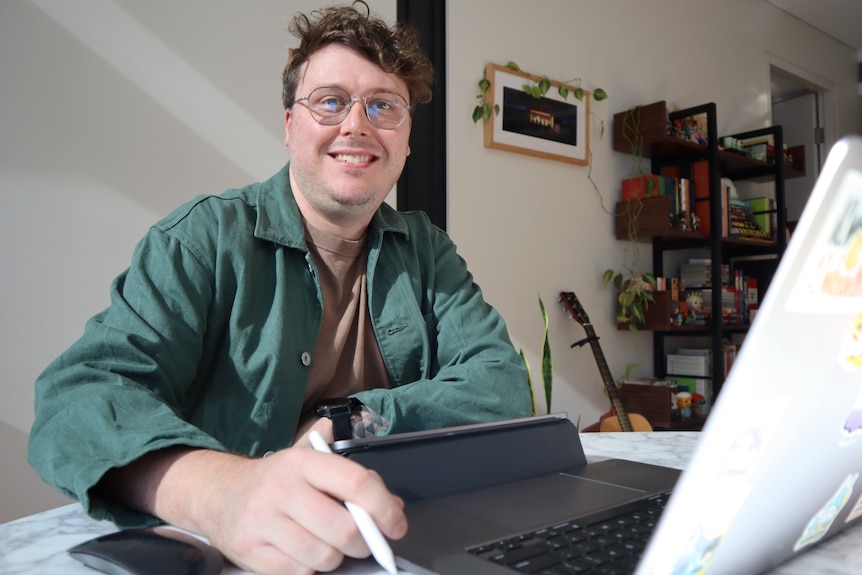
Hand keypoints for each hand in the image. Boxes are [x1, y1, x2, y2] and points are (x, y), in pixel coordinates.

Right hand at [204, 448, 407, 573]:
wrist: (219, 493)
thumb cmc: (278, 481)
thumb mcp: (312, 467)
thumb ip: (354, 482)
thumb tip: (393, 508)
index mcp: (303, 462)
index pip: (355, 483)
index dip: (383, 508)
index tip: (396, 525)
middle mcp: (280, 488)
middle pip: (343, 529)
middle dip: (361, 542)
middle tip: (360, 541)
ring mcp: (261, 521)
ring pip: (322, 557)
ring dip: (334, 557)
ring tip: (326, 544)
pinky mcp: (249, 551)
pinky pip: (298, 574)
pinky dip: (308, 569)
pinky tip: (301, 553)